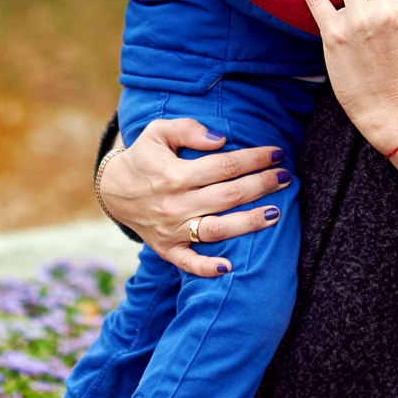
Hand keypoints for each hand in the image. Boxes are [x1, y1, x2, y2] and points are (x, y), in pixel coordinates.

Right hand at [97, 118, 293, 276]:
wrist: (111, 189)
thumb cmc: (143, 157)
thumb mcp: (158, 132)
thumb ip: (188, 130)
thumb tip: (221, 139)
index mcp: (174, 174)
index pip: (224, 166)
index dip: (254, 159)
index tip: (276, 154)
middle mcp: (175, 204)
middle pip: (228, 196)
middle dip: (262, 185)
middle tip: (286, 177)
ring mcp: (171, 230)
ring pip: (217, 230)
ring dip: (249, 223)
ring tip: (276, 214)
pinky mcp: (167, 248)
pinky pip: (189, 263)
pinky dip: (208, 268)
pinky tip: (230, 267)